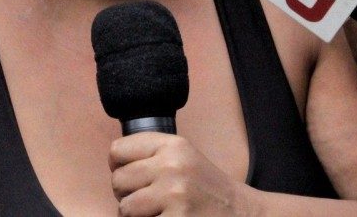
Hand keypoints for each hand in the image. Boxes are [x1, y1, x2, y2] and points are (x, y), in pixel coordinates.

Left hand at [108, 132, 255, 216]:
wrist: (243, 214)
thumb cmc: (206, 188)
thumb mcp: (183, 156)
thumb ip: (151, 154)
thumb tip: (113, 164)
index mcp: (172, 145)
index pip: (117, 150)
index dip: (119, 166)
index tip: (130, 176)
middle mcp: (172, 166)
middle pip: (118, 180)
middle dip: (126, 194)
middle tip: (147, 200)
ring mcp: (174, 195)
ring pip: (125, 208)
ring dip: (135, 215)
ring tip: (156, 212)